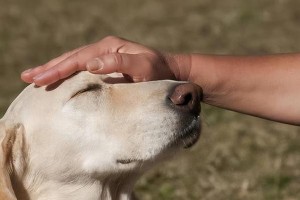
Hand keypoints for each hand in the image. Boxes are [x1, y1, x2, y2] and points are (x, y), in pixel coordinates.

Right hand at [21, 36, 189, 85]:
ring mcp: (105, 56)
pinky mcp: (107, 65)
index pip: (78, 59)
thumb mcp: (144, 67)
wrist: (170, 71)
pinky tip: (58, 78)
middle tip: (27, 77)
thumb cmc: (159, 72)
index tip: (40, 78)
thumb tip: (90, 64)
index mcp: (109, 48)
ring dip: (54, 69)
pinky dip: (67, 73)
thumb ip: (120, 63)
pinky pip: (82, 68)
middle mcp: (104, 49)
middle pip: (71, 58)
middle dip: (49, 68)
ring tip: (35, 77)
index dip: (58, 69)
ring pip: (74, 62)